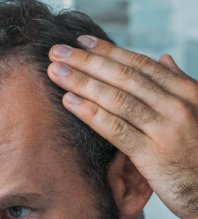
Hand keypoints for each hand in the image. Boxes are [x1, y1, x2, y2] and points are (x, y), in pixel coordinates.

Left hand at [47, 36, 197, 218]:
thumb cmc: (197, 152)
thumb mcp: (197, 112)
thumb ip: (178, 84)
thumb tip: (163, 58)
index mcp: (186, 92)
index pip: (140, 65)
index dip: (108, 51)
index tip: (81, 42)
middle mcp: (177, 106)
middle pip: (124, 77)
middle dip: (87, 62)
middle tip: (58, 53)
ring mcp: (165, 130)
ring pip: (116, 99)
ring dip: (82, 82)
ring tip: (56, 73)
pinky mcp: (152, 155)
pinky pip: (115, 129)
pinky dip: (90, 113)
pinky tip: (69, 101)